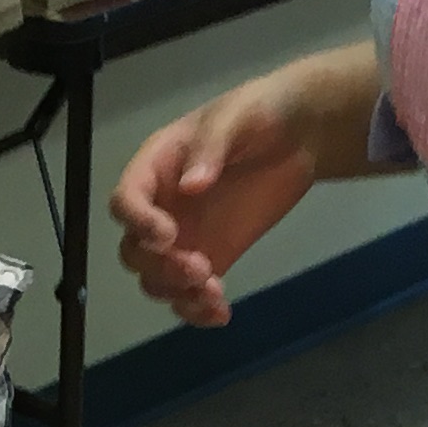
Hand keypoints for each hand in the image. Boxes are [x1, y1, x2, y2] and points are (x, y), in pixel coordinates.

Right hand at [112, 83, 322, 328]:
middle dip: (161, 267)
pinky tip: (221, 313)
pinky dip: (197, 310)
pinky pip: (190, 293)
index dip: (138, 223)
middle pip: (135, 251)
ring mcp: (185, 236)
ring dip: (178, 294)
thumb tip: (190, 186)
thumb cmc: (261, 113)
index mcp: (157, 167)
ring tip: (215, 293)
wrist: (301, 134)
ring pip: (157, 279)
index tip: (168, 236)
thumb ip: (210, 148)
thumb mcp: (235, 117)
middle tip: (202, 268)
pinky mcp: (213, 256)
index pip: (126, 201)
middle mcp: (162, 206)